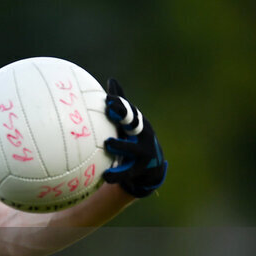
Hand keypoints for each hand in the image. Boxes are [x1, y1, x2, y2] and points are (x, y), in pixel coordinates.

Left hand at [103, 78, 167, 196]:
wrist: (150, 163)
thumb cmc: (133, 137)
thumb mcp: (128, 121)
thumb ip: (120, 104)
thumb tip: (111, 80)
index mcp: (138, 122)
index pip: (130, 111)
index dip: (120, 104)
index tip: (108, 98)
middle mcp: (144, 135)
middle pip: (135, 124)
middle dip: (124, 117)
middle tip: (109, 110)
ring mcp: (144, 151)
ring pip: (133, 149)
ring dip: (122, 145)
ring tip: (108, 143)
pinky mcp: (140, 168)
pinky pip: (128, 172)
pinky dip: (117, 174)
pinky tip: (105, 176)